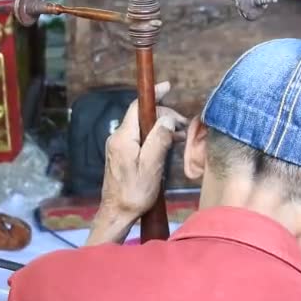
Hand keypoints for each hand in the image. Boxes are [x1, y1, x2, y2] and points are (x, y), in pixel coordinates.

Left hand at [86, 81, 187, 244]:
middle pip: (142, 117)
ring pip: (143, 128)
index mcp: (124, 138)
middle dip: (164, 116)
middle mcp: (118, 138)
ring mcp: (118, 147)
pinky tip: (168, 145)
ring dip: (162, 129)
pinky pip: (140, 139)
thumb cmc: (135, 193)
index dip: (154, 95)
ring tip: (180, 136)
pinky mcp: (121, 156)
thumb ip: (159, 139)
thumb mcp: (152, 165)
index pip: (138, 107)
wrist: (117, 213)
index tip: (167, 87)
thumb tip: (167, 119)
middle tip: (183, 125)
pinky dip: (155, 138)